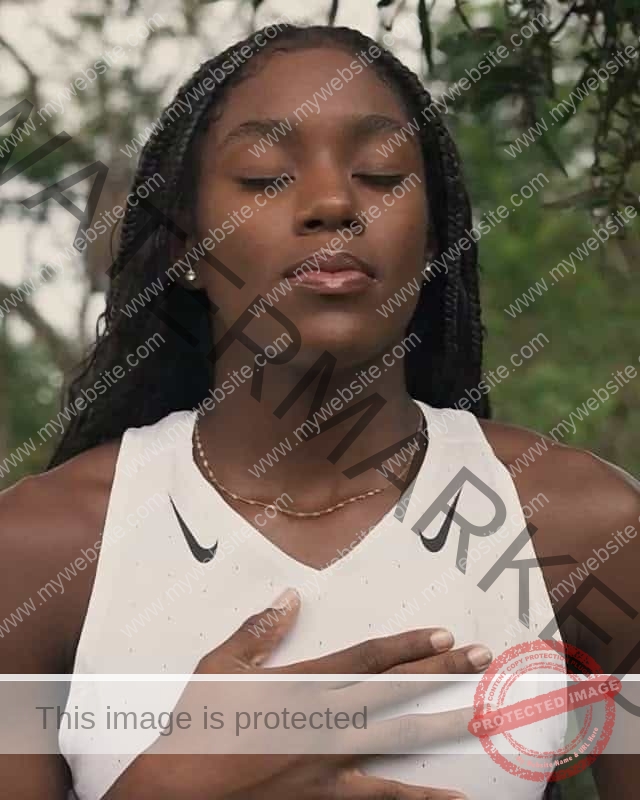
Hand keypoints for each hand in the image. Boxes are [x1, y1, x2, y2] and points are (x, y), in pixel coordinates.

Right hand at [104, 588, 489, 799]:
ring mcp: (330, 759)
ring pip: (399, 737)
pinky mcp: (326, 794)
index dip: (409, 644)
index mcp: (304, 682)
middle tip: (484, 658)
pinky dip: (421, 799)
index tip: (444, 634)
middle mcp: (326, 718)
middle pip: (396, 689)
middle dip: (442, 672)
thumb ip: (259, 629)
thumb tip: (290, 596)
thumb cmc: (198, 723)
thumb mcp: (221, 664)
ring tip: (484, 713)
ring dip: (443, 721)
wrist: (179, 788)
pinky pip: (383, 797)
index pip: (369, 657)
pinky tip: (455, 798)